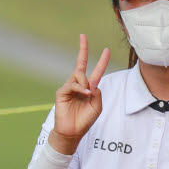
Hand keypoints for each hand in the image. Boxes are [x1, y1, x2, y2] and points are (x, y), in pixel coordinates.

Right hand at [49, 34, 110, 154]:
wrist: (72, 132)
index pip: (96, 71)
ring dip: (85, 83)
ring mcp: (69, 87)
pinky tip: (84, 93)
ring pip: (79, 75)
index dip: (101, 61)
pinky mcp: (62, 92)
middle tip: (83, 36)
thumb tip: (91, 83)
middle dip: (82, 49)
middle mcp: (79, 85)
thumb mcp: (97, 107)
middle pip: (81, 64)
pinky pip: (72, 84)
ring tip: (87, 94)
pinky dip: (80, 88)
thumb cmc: (85, 120)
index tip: (107, 50)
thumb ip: (97, 93)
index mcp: (89, 88)